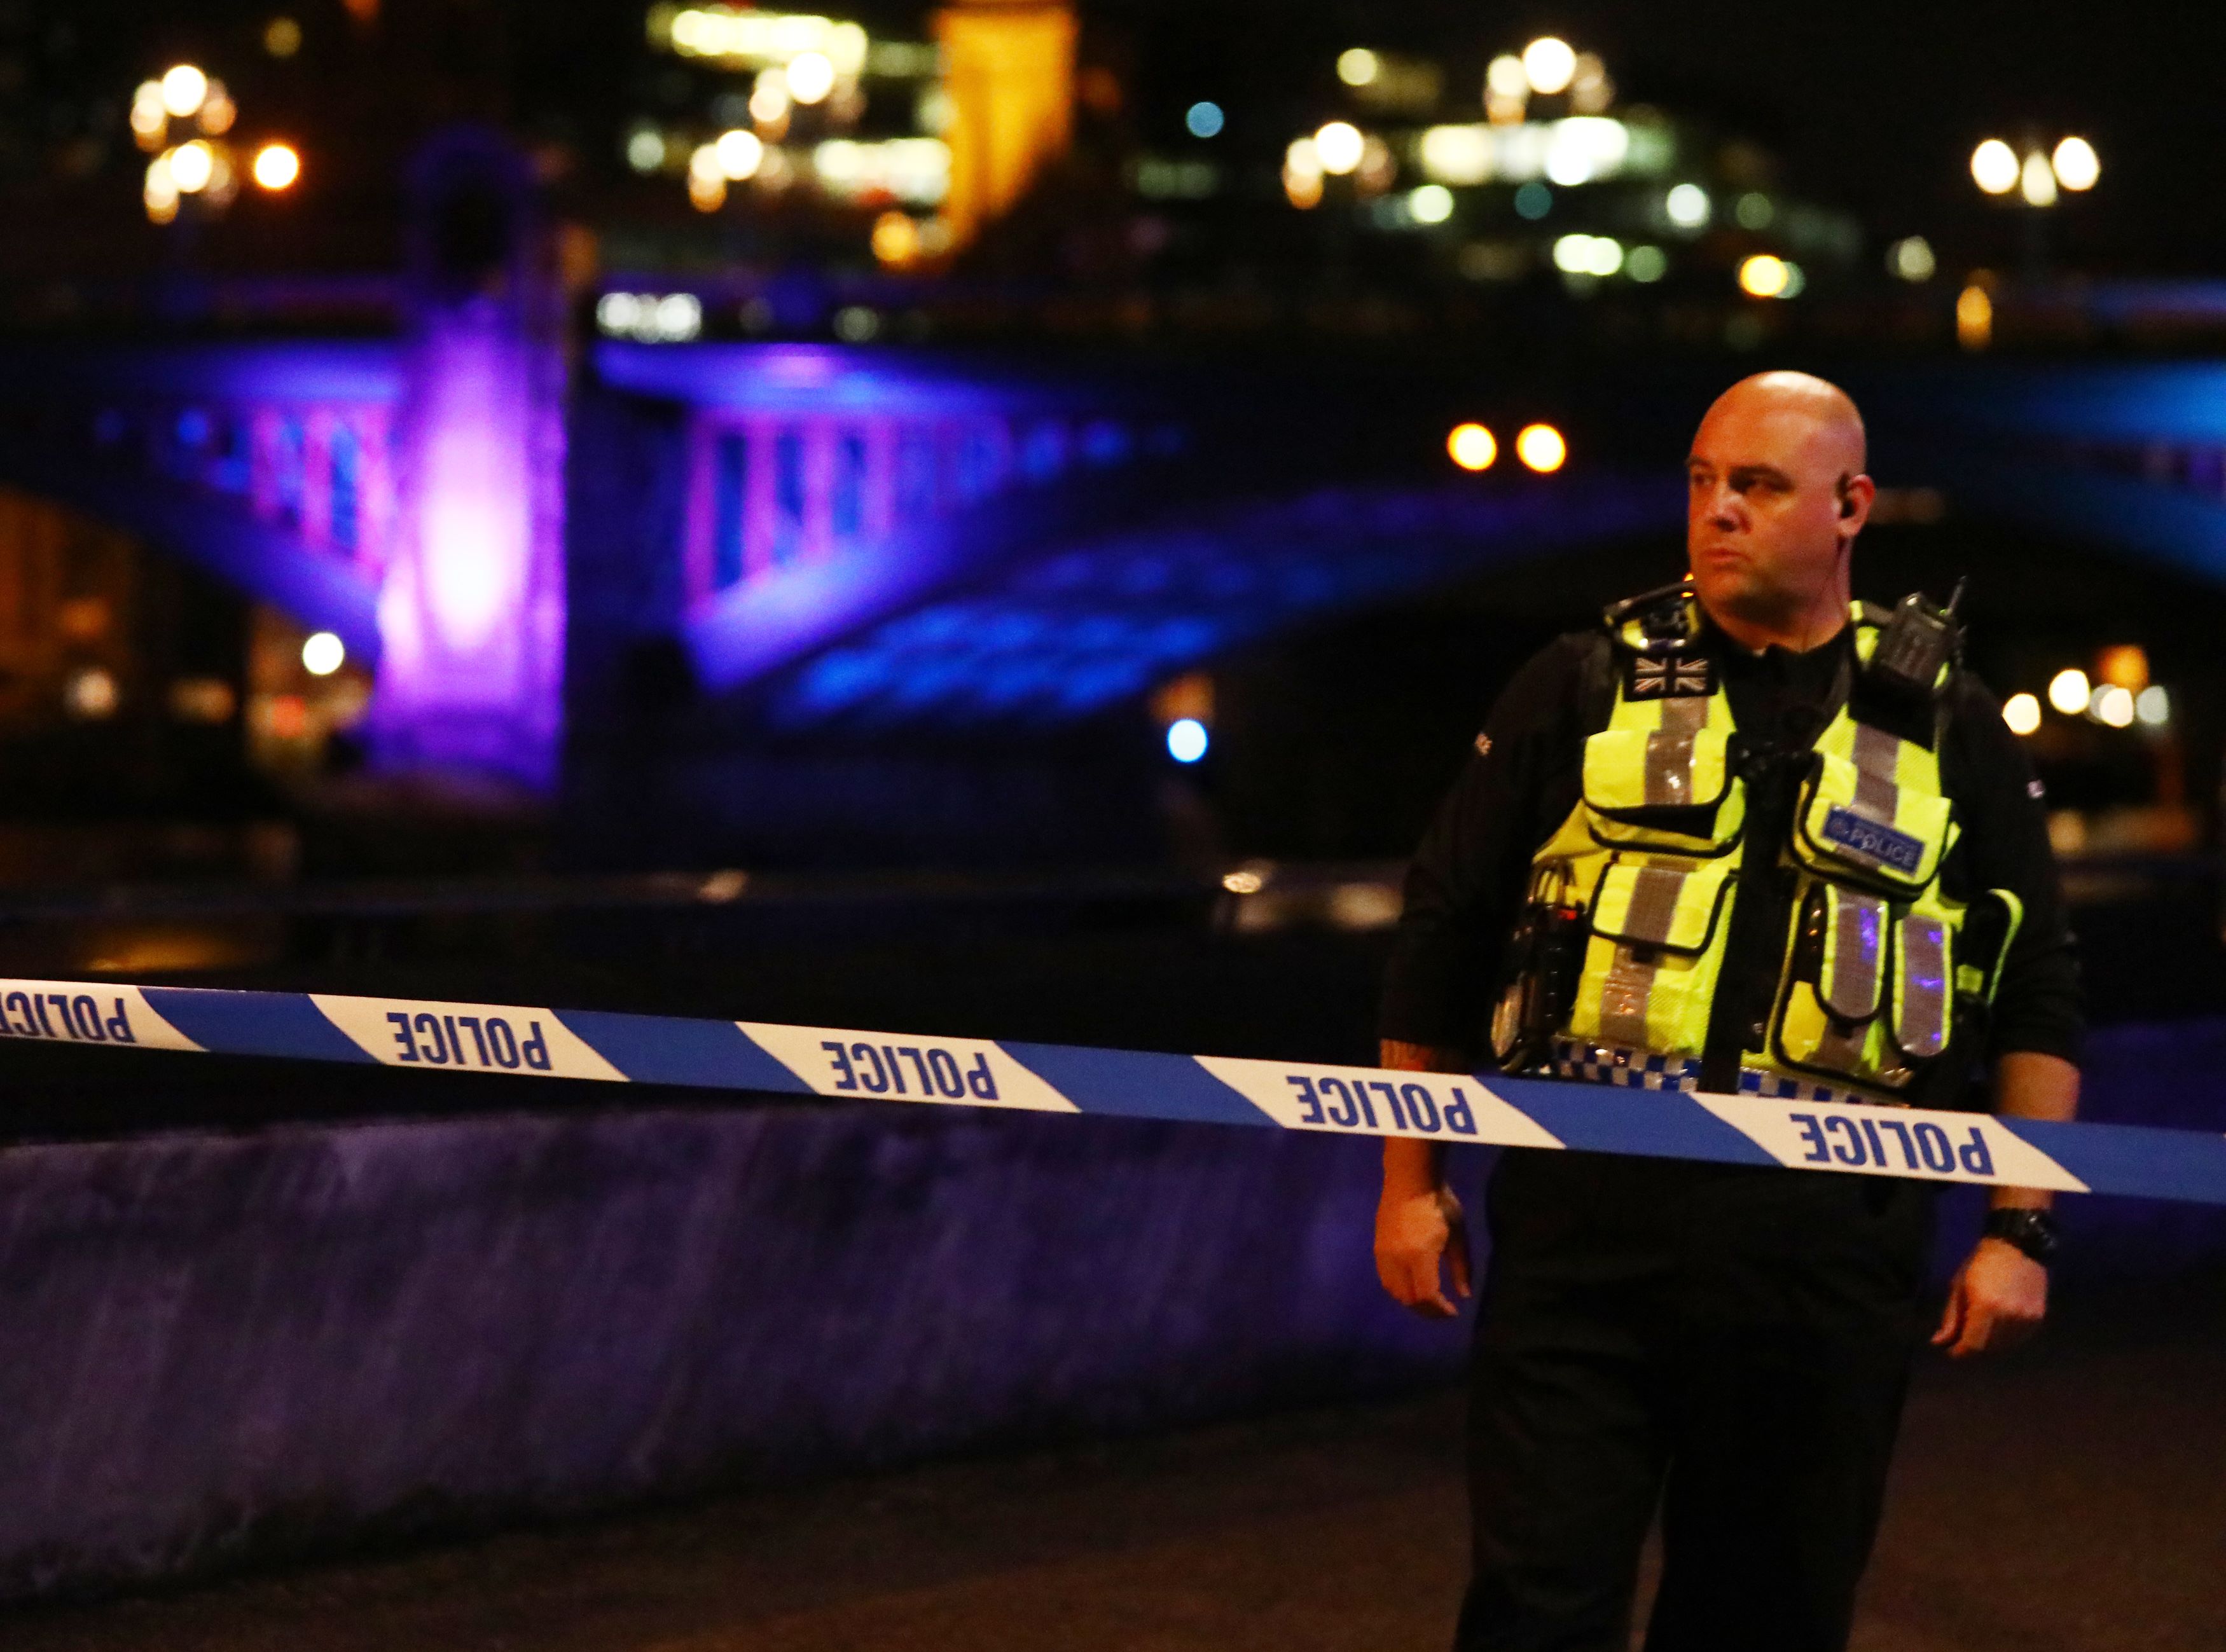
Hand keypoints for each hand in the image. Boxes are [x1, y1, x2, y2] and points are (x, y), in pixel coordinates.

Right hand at [1375, 1182, 1471, 1317]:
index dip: (1440, 1310)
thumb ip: (1461, 1267)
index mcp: (1420, 1254)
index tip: (1453, 1312)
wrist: (1410, 1180)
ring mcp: (1384, 1254)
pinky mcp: (1378, 1249)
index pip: (1427, 1295)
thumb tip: (1465, 1295)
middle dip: (1427, 1310)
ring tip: (1428, 1302)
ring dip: (1412, 1302)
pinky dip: (1399, 1290)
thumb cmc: (1439, 1203)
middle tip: (1443, 1311)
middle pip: (1409, 1298)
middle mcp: (1398, 1258)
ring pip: (1394, 1291)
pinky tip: (1412, 1286)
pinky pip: (1386, 1279)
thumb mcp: (1458, 1233)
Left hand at [1932, 1235, 2047, 1358]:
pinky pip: (2019, 1339)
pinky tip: (1998, 1328)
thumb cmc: (1982, 1263)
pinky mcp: (2038, 1318)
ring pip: (2005, 1346)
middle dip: (1973, 1348)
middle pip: (1989, 1348)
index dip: (1960, 1352)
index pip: (1973, 1345)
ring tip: (1980, 1332)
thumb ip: (1951, 1317)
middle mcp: (2009, 1317)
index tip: (1951, 1352)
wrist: (2018, 1247)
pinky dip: (2006, 1338)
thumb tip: (1939, 1342)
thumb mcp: (1959, 1286)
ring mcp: (2026, 1319)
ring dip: (1990, 1345)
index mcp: (1986, 1307)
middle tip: (1963, 1340)